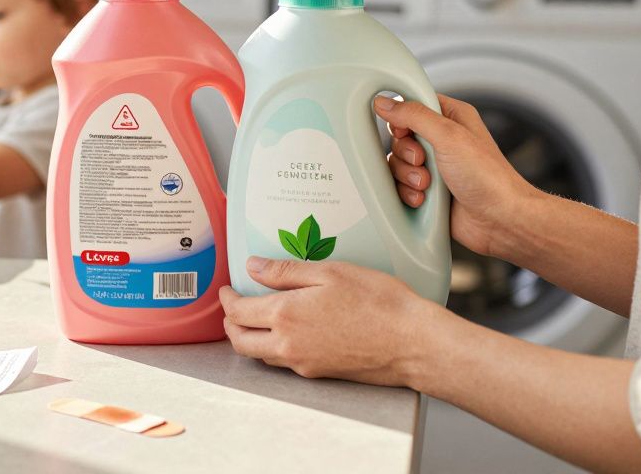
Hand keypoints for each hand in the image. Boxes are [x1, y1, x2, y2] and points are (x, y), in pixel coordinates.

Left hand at [219, 257, 445, 384]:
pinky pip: (284, 363)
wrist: (412, 343)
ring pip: (260, 355)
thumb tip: (253, 266)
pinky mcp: (319, 373)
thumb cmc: (378, 303)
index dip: (227, 299)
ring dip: (250, 337)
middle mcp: (288, 345)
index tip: (228, 288)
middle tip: (234, 306)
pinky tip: (288, 332)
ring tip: (257, 317)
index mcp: (285, 316)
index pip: (237, 312)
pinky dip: (273, 347)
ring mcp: (303, 364)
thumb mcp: (330, 273)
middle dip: (230, 323)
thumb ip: (286, 272)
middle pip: (240, 341)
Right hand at [374, 94, 536, 258]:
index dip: (402, 117)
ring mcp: (434, 167)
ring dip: (407, 176)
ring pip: (397, 163)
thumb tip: (386, 103)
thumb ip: (414, 116)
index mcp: (452, 118)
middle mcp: (442, 140)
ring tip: (427, 185)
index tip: (405, 131)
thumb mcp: (449, 136)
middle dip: (406, 153)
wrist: (500, 220)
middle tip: (423, 161)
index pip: (413, 105)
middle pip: (400, 137)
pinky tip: (424, 198)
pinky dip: (407, 193)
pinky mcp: (428, 190)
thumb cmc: (489, 178)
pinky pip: (400, 186)